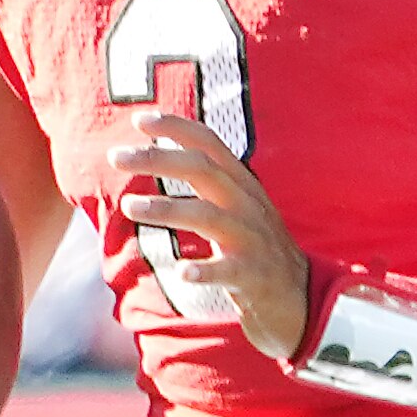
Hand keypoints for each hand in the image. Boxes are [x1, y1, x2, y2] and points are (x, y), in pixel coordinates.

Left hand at [110, 113, 310, 359]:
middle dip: (158, 159)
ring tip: (129, 206)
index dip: (176, 128)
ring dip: (166, 208)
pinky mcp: (253, 276)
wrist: (301, 298)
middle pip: (202, 171)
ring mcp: (252, 240)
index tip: (139, 118)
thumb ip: (207, 184)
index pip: (209, 145)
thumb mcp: (237, 209)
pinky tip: (182, 272)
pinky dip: (205, 270)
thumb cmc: (256, 251)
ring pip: (207, 216)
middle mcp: (247, 206)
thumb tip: (160, 156)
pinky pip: (227, 270)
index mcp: (242, 186)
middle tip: (116, 156)